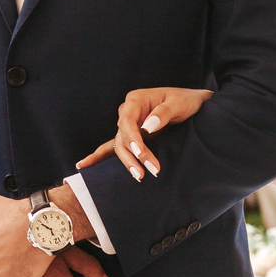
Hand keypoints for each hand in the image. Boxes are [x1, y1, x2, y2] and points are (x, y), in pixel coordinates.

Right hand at [76, 87, 211, 180]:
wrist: (191, 102)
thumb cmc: (185, 100)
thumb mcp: (178, 103)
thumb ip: (163, 114)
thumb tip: (147, 128)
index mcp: (135, 100)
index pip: (127, 122)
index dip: (132, 139)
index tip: (141, 153)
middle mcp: (128, 112)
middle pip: (122, 137)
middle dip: (134, 156)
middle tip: (147, 172)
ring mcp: (129, 124)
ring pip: (120, 145)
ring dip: (128, 162)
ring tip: (140, 176)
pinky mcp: (132, 135)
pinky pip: (114, 146)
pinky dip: (99, 156)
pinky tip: (83, 166)